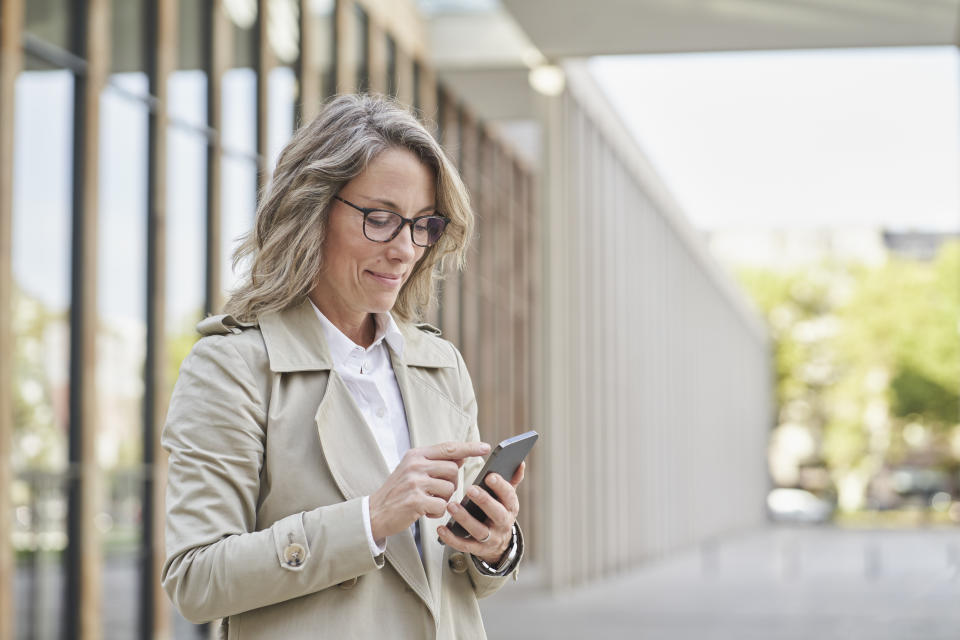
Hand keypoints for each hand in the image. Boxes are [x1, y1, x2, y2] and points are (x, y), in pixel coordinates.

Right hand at [369, 441, 490, 541]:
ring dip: (444, 500)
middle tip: (437, 492)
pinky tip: (425, 512)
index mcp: (416, 455)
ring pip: (449, 488)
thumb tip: (461, 457)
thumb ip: (434, 463)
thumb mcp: (412, 470)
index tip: (485, 447)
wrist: (374, 512)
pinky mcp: (415, 501)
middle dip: (451, 483)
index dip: (469, 447)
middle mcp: (415, 465)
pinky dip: (437, 513)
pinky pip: (442, 506)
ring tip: (428, 502)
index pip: (448, 448)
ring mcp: (414, 482)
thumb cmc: (398, 492)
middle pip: (453, 470)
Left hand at [438, 461, 524, 564]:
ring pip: (479, 530)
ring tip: (451, 505)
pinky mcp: (478, 549)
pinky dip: (452, 538)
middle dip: (484, 501)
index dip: (500, 486)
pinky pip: (465, 545)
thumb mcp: (507, 497)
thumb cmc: (499, 511)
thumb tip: (520, 463)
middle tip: (470, 489)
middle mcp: (503, 524)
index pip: (509, 496)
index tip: (490, 476)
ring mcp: (491, 538)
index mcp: (510, 507)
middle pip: (496, 513)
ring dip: (465, 519)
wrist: (499, 543)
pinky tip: (441, 528)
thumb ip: (512, 479)